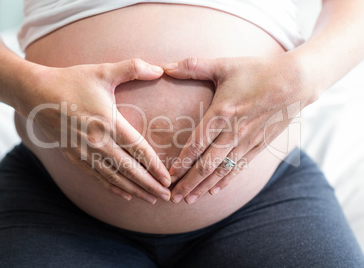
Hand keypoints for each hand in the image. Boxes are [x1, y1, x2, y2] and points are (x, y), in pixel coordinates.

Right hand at [22, 59, 171, 203]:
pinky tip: (125, 195)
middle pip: (130, 169)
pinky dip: (113, 188)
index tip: (168, 178)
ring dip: (134, 190)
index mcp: (108, 122)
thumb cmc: (71, 81)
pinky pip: (97, 177)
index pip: (138, 150)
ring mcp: (84, 152)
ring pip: (114, 178)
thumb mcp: (103, 71)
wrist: (34, 93)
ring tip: (151, 200)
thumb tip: (160, 69)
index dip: (155, 166)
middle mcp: (98, 142)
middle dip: (150, 185)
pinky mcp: (74, 157)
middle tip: (167, 195)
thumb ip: (133, 68)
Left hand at [164, 56, 310, 203]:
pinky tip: (214, 191)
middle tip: (174, 198)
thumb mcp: (224, 65)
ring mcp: (248, 141)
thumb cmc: (258, 71)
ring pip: (222, 170)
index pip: (196, 144)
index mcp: (222, 113)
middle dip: (189, 183)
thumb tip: (164, 66)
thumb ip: (192, 67)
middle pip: (207, 164)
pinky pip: (240, 167)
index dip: (182, 162)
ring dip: (205, 187)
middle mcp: (234, 132)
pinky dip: (226, 181)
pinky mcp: (260, 145)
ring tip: (190, 200)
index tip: (169, 176)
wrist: (296, 81)